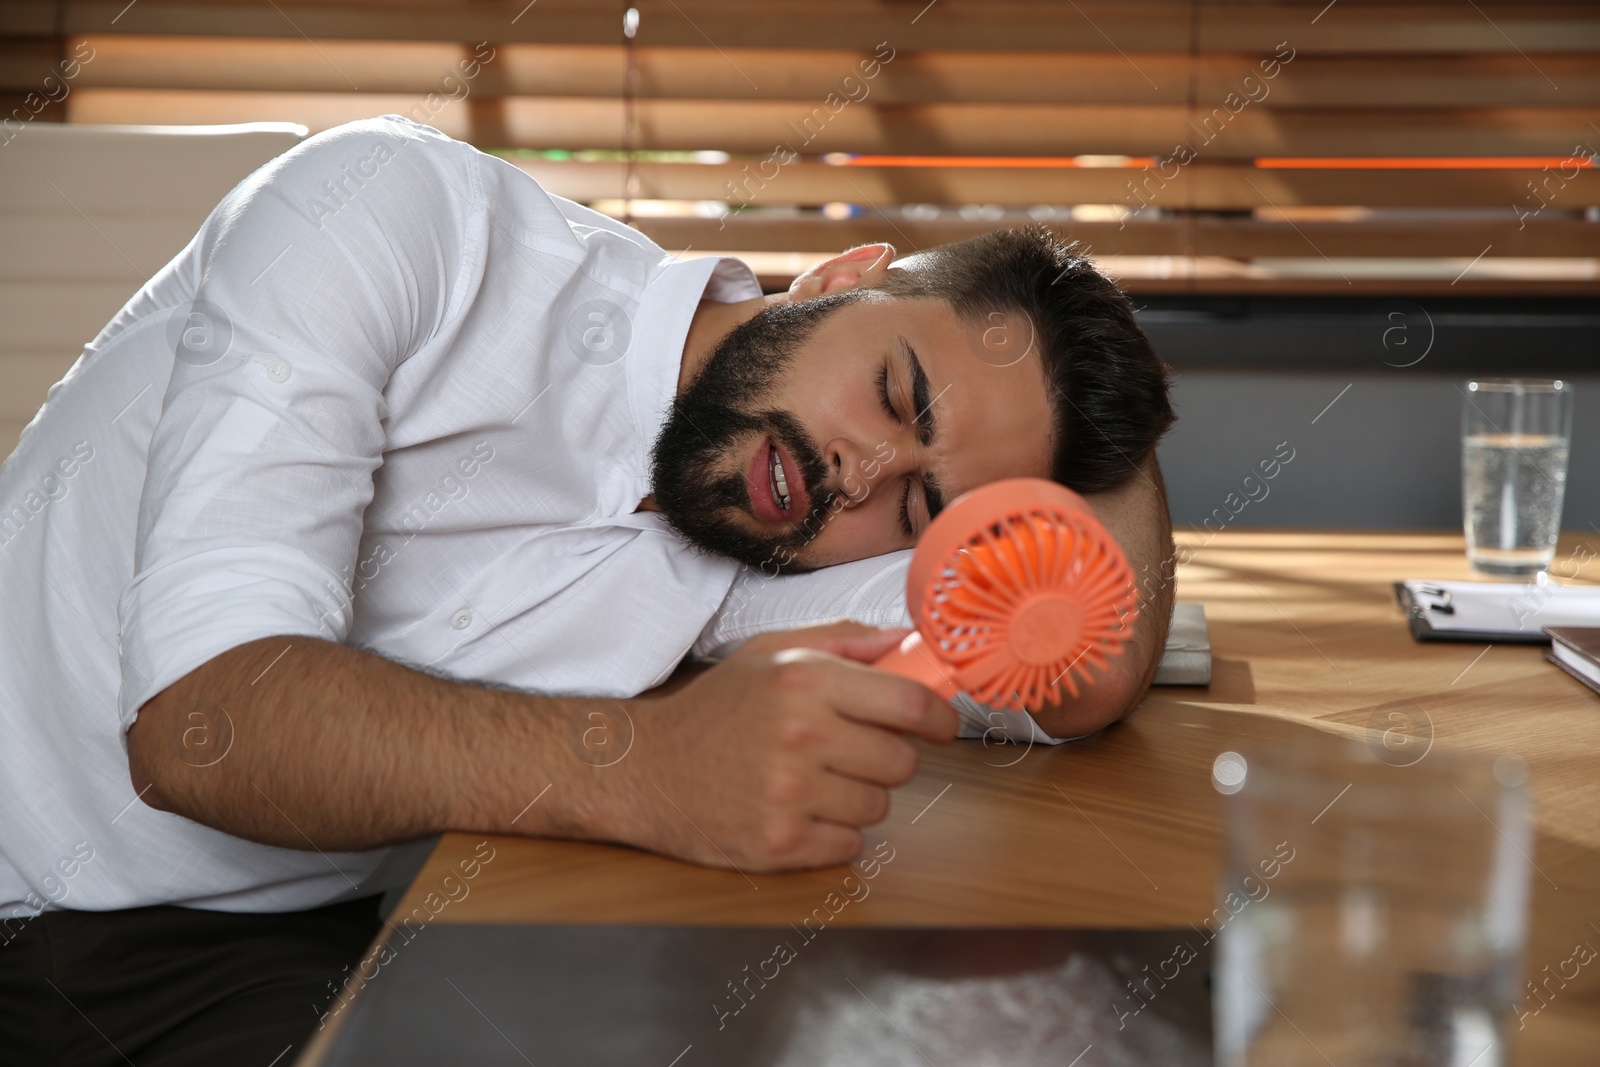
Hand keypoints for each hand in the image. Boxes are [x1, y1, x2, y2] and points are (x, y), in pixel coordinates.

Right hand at [617, 621, 957, 871]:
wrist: (648, 770)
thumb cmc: (715, 711)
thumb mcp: (772, 654)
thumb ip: (846, 641)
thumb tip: (911, 642)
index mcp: (806, 681)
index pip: (909, 704)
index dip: (939, 717)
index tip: (941, 725)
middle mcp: (802, 736)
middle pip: (901, 762)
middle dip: (884, 758)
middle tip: (847, 752)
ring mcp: (790, 795)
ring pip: (878, 807)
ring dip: (856, 797)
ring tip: (811, 780)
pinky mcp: (780, 843)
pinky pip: (850, 846)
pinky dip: (833, 834)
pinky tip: (798, 811)